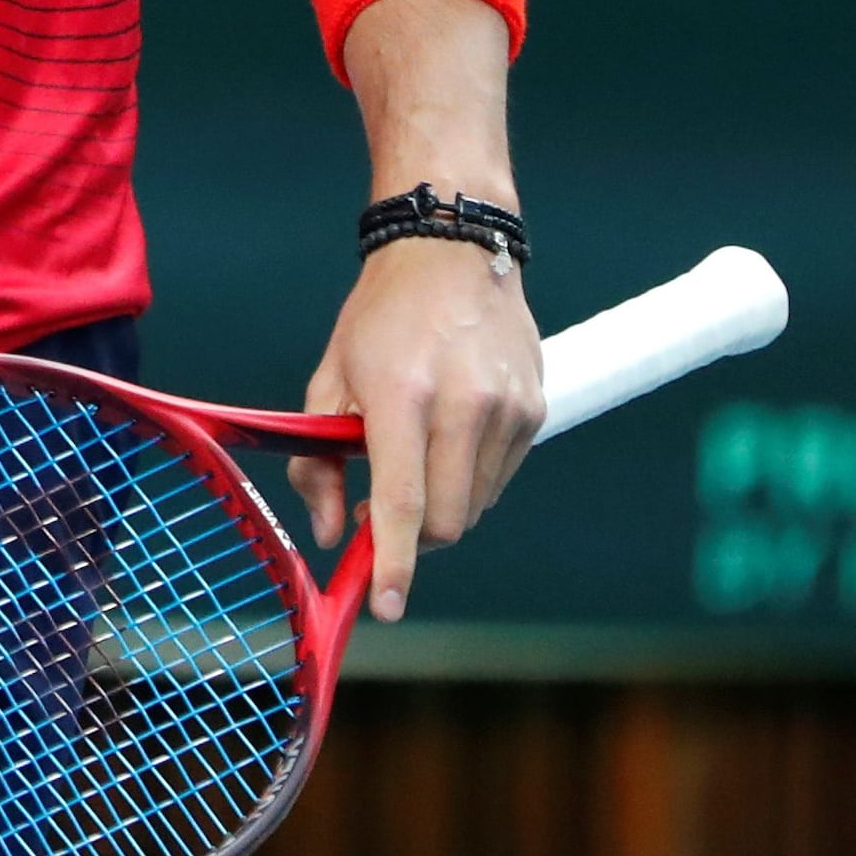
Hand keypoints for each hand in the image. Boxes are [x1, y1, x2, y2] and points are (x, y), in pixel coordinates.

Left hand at [289, 236, 544, 621]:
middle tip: (386, 519)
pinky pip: (500, 477)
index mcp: (403, 395)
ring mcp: (508, 408)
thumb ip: (321, 462)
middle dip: (416, 540)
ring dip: (442, 507)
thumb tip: (333, 535)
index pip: (405, 504)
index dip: (395, 563)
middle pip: (448, 522)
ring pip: (475, 505)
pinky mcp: (535, 408)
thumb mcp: (330, 377)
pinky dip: (470, 479)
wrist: (453, 249)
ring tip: (417, 457)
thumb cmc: (381, 316)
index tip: (387, 605)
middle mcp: (464, 404)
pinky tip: (451, 437)